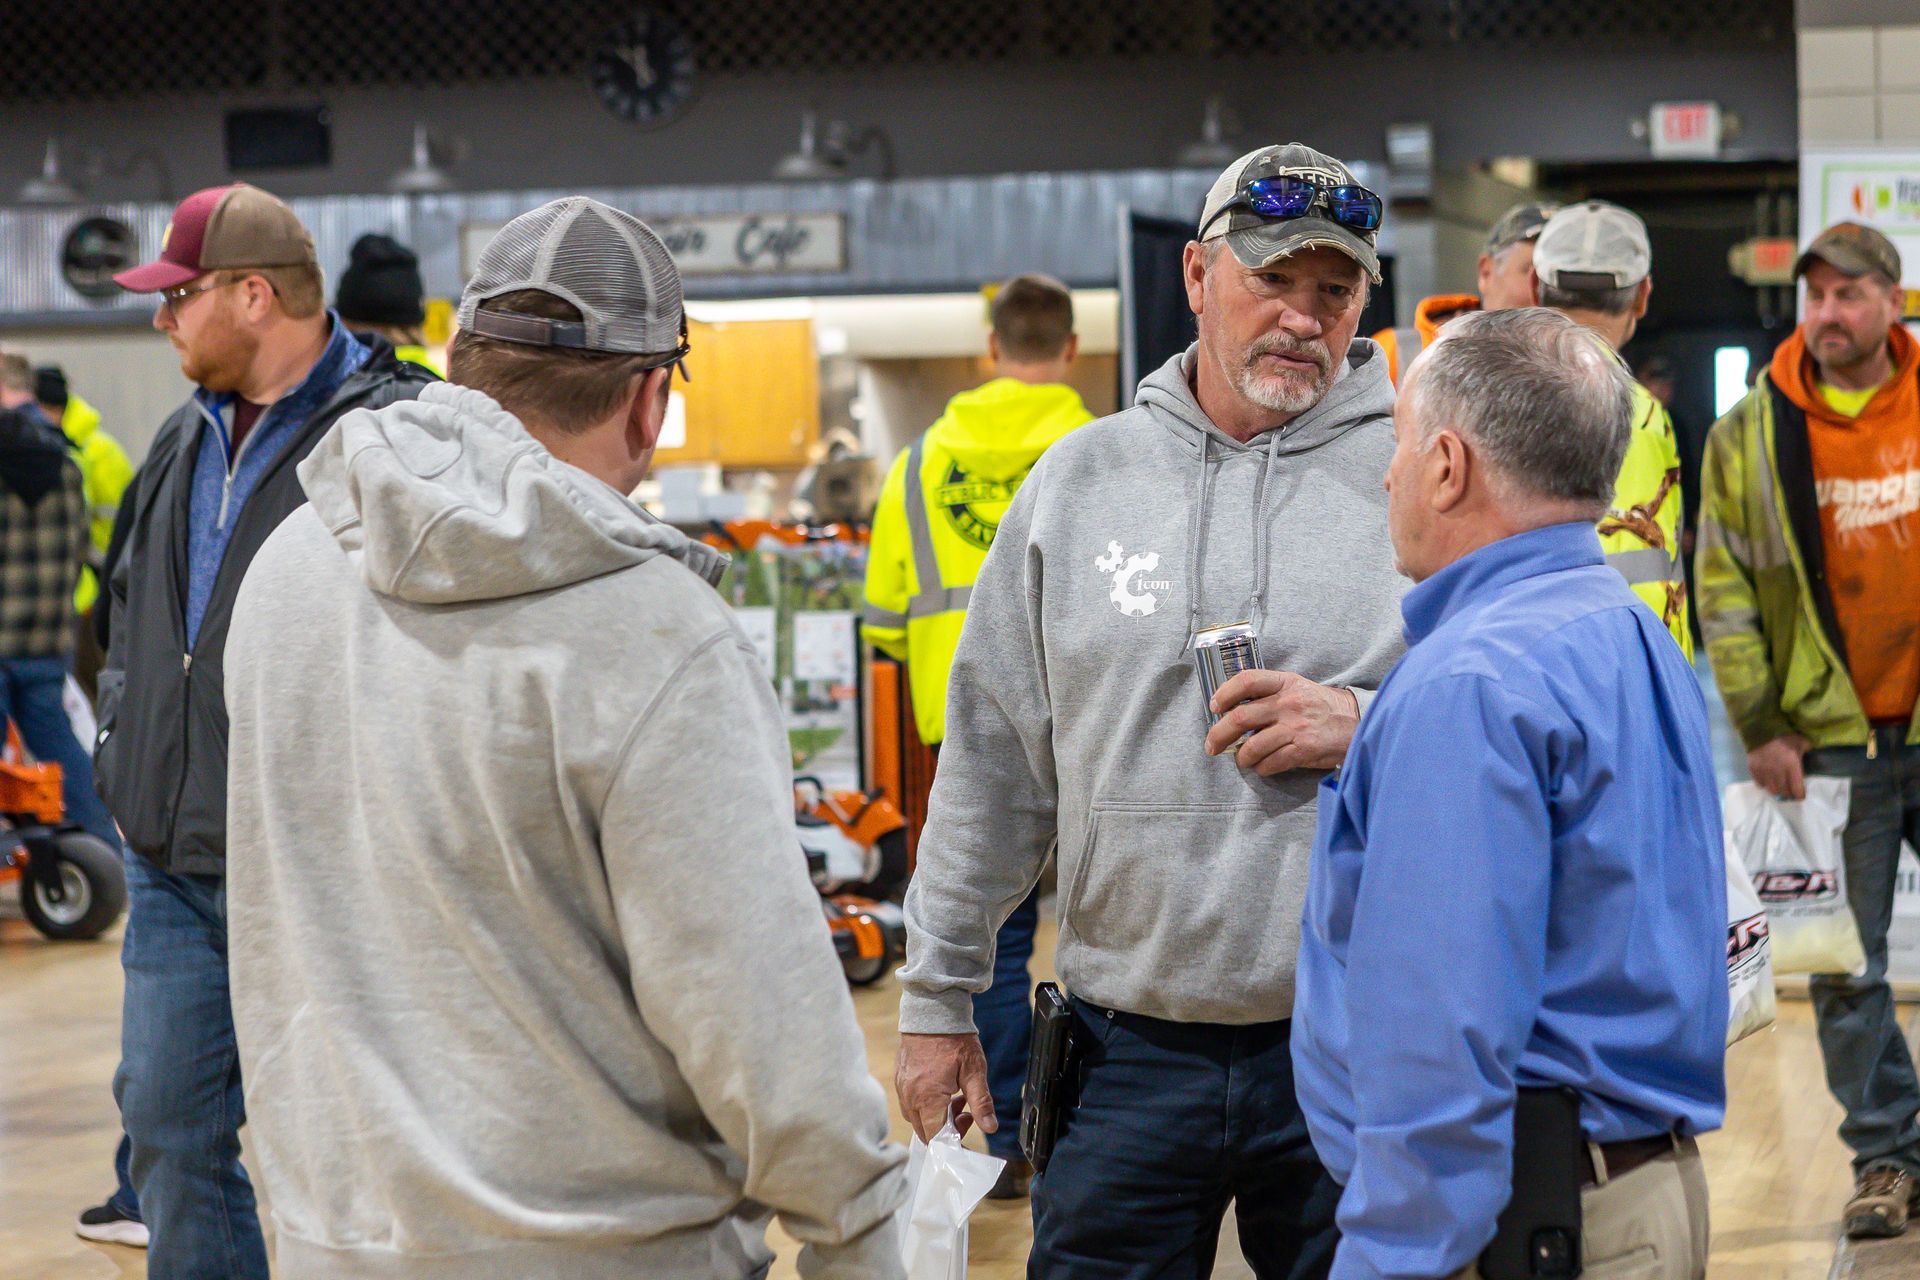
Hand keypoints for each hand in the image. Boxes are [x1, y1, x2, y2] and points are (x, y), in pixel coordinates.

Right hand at [895, 1032, 995, 1143]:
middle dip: (948, 1131)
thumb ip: (981, 1102)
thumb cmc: (954, 1039)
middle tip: (967, 1114)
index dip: (954, 1144)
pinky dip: (928, 1106)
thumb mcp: (974, 1070)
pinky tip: (944, 1091)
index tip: (968, 1137)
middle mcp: (910, 1097)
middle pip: (925, 1132)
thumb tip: (990, 1127)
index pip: (936, 1138)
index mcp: (927, 1098)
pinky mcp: (900, 1080)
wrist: (932, 1011)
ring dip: (938, 1118)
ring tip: (958, 1099)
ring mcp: (902, 1088)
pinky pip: (911, 1104)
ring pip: (917, 1119)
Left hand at [1205, 670, 1359, 774]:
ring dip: (1241, 757)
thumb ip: (1269, 695)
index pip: (1247, 680)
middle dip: (1219, 735)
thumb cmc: (1322, 707)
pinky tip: (1263, 766)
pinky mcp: (1304, 750)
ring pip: (1252, 746)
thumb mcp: (1297, 688)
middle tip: (1212, 745)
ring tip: (1242, 759)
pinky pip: (1270, 763)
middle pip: (1240, 717)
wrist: (1359, 723)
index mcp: (1285, 683)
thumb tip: (1234, 711)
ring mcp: (1296, 727)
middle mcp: (1288, 703)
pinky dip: (1261, 768)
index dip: (1225, 693)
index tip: (1214, 707)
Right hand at [1748, 733, 1810, 800]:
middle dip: (1789, 792)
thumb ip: (1806, 750)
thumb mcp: (1801, 741)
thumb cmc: (1784, 735)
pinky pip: (1760, 784)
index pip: (1797, 789)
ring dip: (1777, 790)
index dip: (1800, 794)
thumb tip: (1811, 755)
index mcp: (1792, 765)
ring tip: (1779, 787)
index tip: (1801, 795)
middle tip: (1790, 789)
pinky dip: (1765, 785)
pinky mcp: (1753, 770)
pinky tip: (1768, 780)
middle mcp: (1778, 772)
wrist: (1761, 729)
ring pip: (1772, 790)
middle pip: (1784, 791)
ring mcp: (1764, 772)